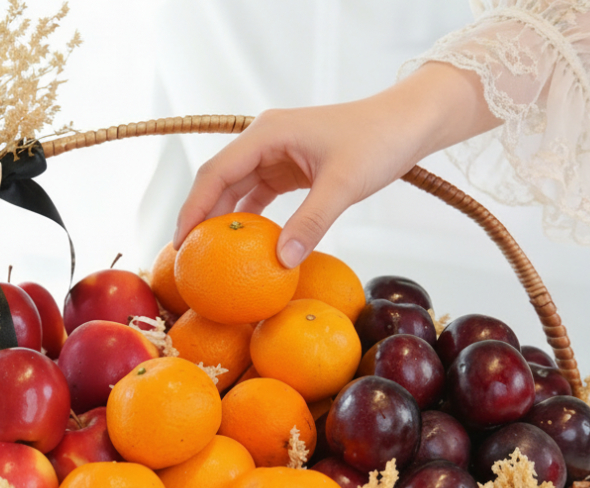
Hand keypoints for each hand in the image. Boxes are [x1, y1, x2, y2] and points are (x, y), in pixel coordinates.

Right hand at [174, 63, 499, 266]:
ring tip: (209, 255)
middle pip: (219, 179)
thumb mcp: (344, 185)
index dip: (193, 208)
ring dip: (225, 218)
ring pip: (238, 187)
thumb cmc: (379, 142)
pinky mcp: (292, 165)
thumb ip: (311, 222)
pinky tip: (247, 244)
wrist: (408, 122)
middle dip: (201, 216)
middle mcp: (265, 138)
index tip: (181, 243)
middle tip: (189, 257)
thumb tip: (281, 262)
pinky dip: (252, 217)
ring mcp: (277, 152)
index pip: (215, 172)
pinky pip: (260, 193)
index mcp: (267, 133)